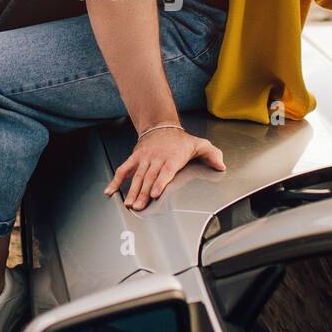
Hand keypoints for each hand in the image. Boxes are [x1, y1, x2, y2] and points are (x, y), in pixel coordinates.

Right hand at [103, 126, 224, 210]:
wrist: (161, 125)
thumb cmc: (180, 140)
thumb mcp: (199, 144)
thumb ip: (212, 155)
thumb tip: (221, 165)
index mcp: (172, 157)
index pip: (165, 171)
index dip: (159, 182)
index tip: (154, 193)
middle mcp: (156, 158)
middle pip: (149, 177)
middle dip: (143, 192)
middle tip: (138, 206)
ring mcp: (144, 159)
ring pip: (137, 176)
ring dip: (132, 191)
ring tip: (128, 204)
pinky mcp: (135, 158)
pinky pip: (124, 169)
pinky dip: (116, 180)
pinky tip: (110, 191)